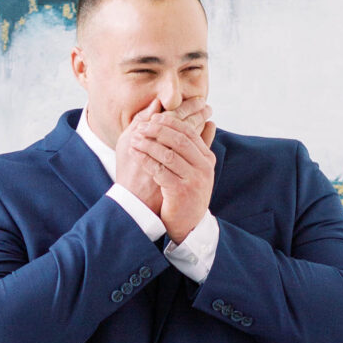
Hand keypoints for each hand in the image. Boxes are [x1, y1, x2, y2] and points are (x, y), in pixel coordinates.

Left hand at [117, 100, 215, 243]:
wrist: (189, 225)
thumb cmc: (186, 194)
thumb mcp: (194, 170)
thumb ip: (193, 148)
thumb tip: (205, 122)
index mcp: (207, 159)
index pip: (189, 133)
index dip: (170, 123)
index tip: (153, 118)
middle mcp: (204, 168)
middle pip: (179, 140)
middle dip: (157, 131)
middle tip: (141, 127)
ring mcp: (194, 180)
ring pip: (168, 154)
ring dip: (148, 144)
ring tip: (134, 139)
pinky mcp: (181, 191)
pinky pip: (160, 170)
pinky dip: (145, 159)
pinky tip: (135, 154)